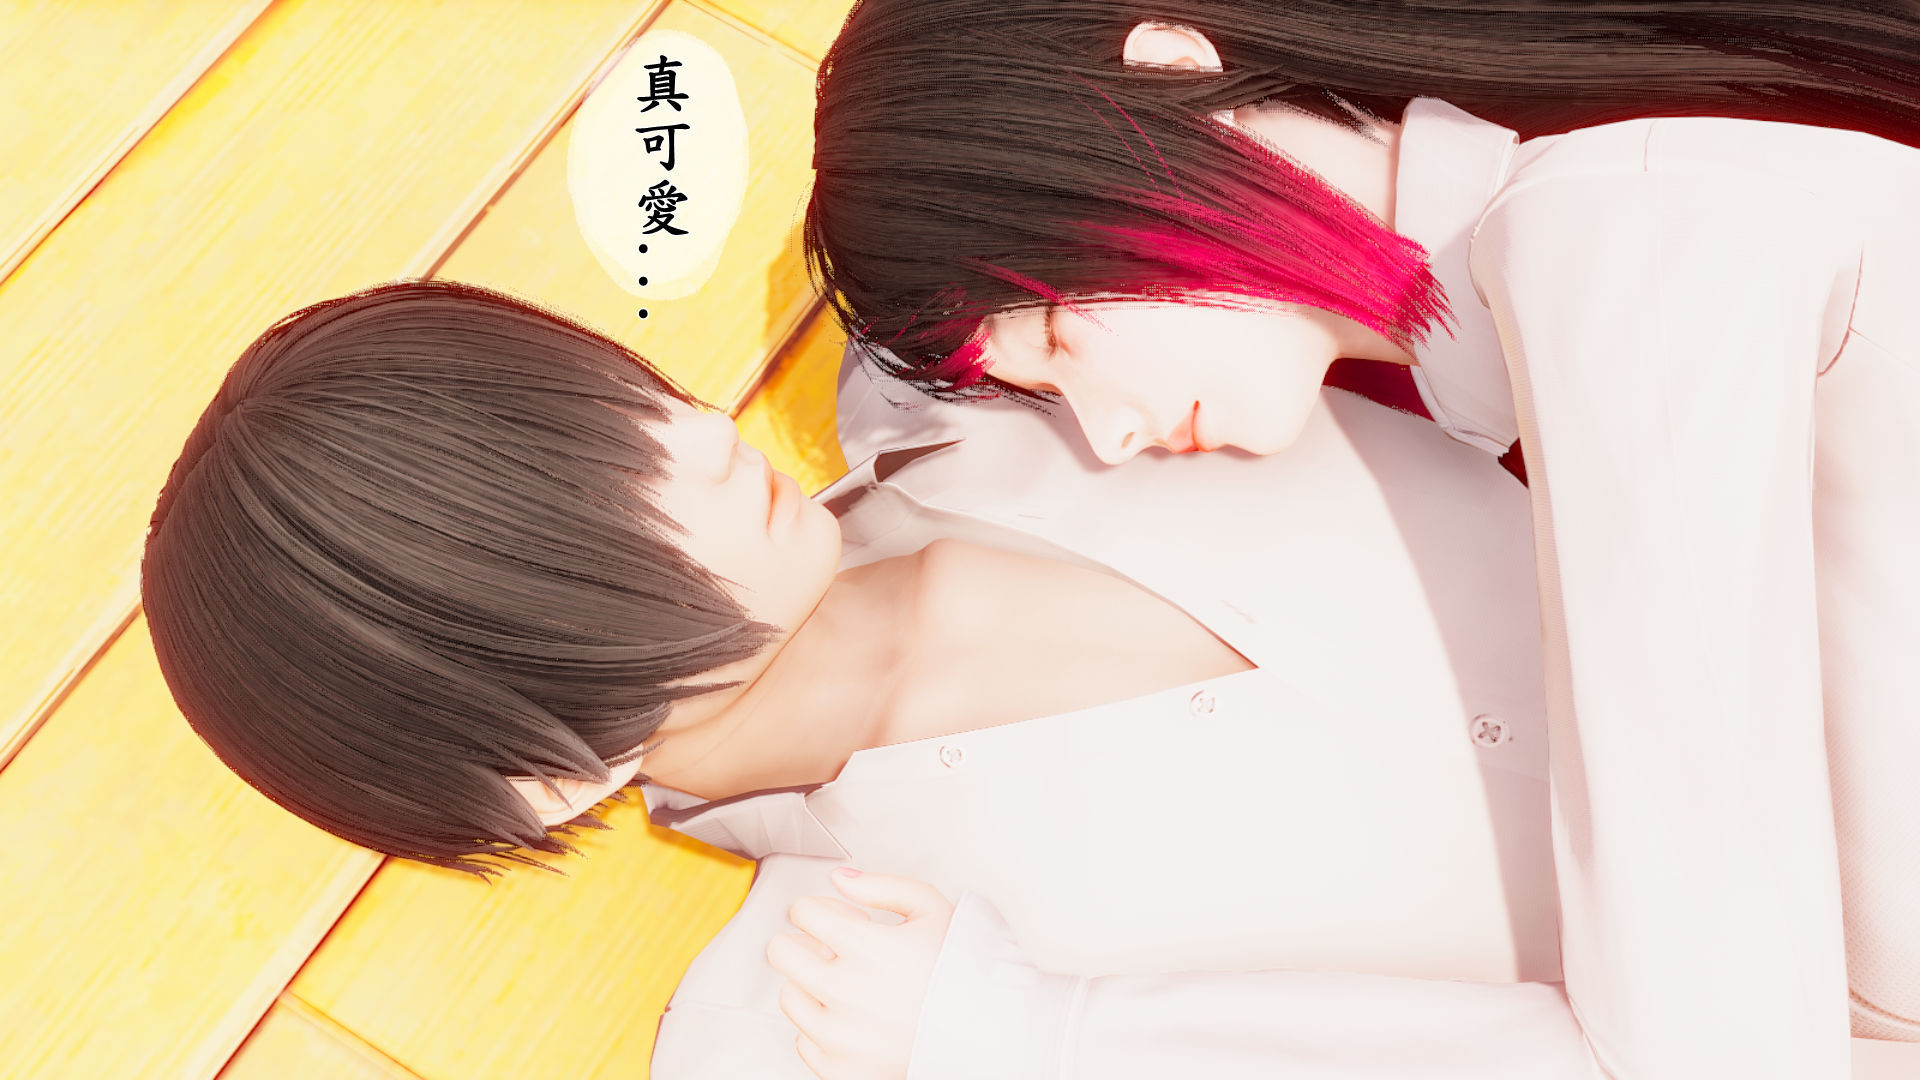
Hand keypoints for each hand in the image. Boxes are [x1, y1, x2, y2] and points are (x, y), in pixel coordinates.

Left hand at [766, 868, 955, 1079]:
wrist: (986, 1034)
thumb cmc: (963, 972)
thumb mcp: (932, 909)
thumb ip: (882, 887)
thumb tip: (841, 880)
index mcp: (863, 947)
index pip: (801, 912)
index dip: (820, 909)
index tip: (836, 919)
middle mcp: (843, 992)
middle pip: (781, 952)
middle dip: (803, 942)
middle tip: (832, 948)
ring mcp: (838, 1036)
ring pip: (788, 996)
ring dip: (811, 985)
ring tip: (850, 985)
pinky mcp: (838, 1069)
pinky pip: (804, 1041)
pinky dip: (823, 1027)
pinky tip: (854, 1018)